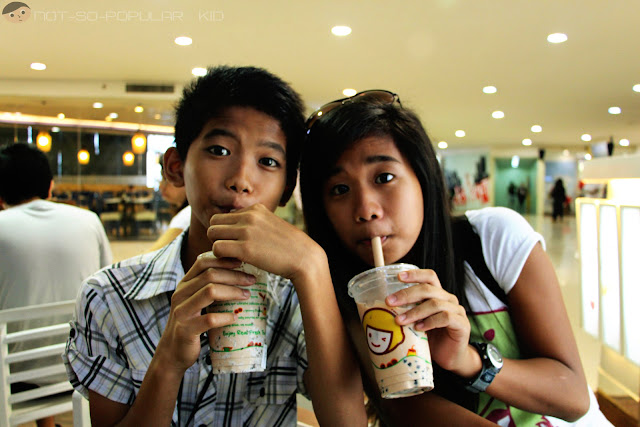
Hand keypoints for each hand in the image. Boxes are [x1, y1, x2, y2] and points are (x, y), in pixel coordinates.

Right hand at [154, 255, 255, 373]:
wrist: (172, 354)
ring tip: (247, 295)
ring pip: (210, 291)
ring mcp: (182, 312)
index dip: (223, 260)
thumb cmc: (190, 324)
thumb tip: (238, 274)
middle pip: (210, 275)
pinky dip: (226, 317)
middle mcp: (180, 295)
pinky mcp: (186, 330)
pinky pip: (209, 319)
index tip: (242, 262)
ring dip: (233, 292)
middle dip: (234, 275)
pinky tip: (235, 317)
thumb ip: (206, 288)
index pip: (202, 263)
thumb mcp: (194, 302)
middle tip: (251, 280)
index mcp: (183, 285)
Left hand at [207, 204, 321, 283]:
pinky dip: (221, 258)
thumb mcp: (272, 225)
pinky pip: (217, 249)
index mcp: (255, 208)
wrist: (305, 258)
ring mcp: (246, 231)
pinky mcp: (245, 248)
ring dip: (218, 247)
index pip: (225, 215)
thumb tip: (238, 227)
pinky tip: (235, 263)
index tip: (236, 243)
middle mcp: (249, 216)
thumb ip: (255, 222)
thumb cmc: (289, 246)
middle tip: (229, 250)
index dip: (226, 231)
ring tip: (231, 257)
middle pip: (214, 222)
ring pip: (212, 234)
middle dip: (218, 237)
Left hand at [385, 268, 472, 373]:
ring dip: (414, 311)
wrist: (450, 357)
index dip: (415, 274)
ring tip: (400, 321)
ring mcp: (457, 311)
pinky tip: (419, 328)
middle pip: (428, 289)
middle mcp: (448, 299)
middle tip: (389, 302)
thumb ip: (407, 313)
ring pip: (435, 303)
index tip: (398, 276)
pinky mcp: (462, 324)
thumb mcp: (416, 322)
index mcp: (438, 294)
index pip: (429, 277)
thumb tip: (381, 310)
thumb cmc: (431, 338)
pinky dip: (430, 322)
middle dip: (406, 294)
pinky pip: (445, 317)